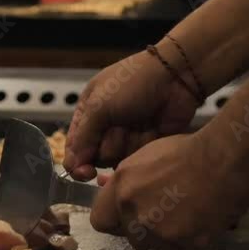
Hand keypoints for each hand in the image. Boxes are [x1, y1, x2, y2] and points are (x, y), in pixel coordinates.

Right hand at [64, 48, 201, 180]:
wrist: (176, 76)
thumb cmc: (134, 82)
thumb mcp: (99, 105)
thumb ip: (83, 137)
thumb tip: (73, 165)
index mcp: (88, 112)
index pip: (74, 146)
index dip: (76, 162)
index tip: (84, 172)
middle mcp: (104, 125)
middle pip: (95, 157)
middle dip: (106, 146)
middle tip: (118, 127)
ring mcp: (125, 135)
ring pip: (116, 159)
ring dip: (125, 144)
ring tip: (137, 123)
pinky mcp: (144, 143)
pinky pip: (135, 158)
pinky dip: (141, 148)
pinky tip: (149, 130)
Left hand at [90, 131, 248, 249]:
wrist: (224, 159)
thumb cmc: (187, 150)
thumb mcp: (146, 156)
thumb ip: (124, 178)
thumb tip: (104, 186)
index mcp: (122, 189)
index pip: (100, 221)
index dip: (114, 221)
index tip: (125, 218)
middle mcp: (136, 213)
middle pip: (131, 238)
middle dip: (144, 230)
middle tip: (164, 214)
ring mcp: (160, 231)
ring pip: (156, 247)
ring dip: (167, 237)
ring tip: (185, 215)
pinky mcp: (186, 243)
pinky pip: (181, 248)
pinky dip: (188, 239)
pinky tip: (199, 219)